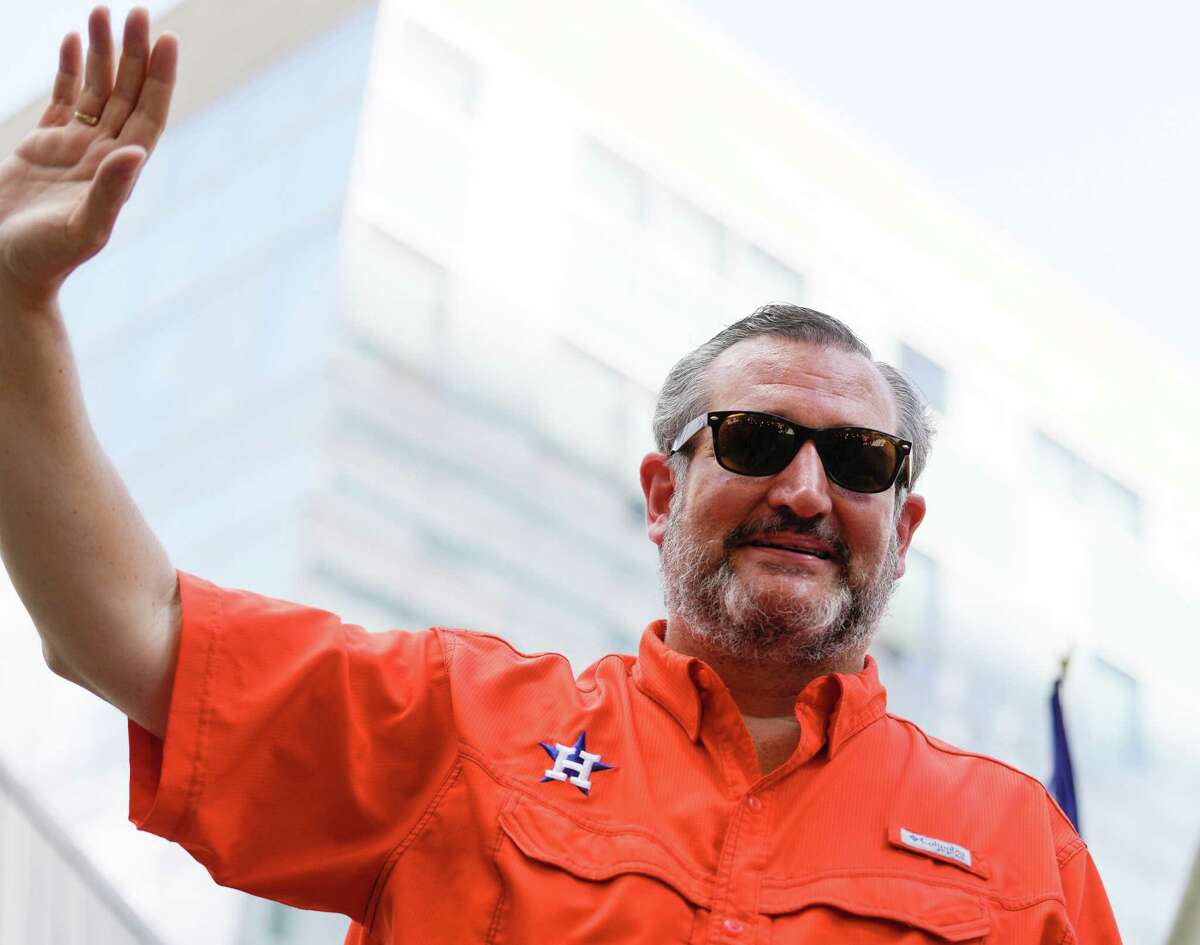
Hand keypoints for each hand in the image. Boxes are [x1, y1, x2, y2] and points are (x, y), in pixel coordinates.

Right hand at [0, 6, 176, 307]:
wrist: (5, 271)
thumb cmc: (45, 259)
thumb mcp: (83, 228)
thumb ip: (110, 192)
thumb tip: (135, 153)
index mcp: (120, 172)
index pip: (148, 114)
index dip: (160, 78)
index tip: (167, 39)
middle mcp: (103, 156)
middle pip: (126, 94)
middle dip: (132, 53)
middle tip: (136, 10)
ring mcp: (74, 149)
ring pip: (96, 90)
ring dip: (102, 53)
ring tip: (103, 12)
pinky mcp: (43, 147)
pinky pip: (64, 98)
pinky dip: (71, 70)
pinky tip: (75, 42)